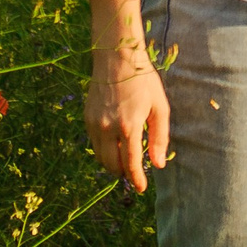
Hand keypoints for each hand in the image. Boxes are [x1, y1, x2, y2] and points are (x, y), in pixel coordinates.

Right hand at [83, 0, 168, 192]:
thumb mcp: (160, 107)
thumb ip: (159, 138)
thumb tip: (158, 165)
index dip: (137, 179)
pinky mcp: (87, 118)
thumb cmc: (143, 80)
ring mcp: (95, 124)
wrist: (116, 58)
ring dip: (113, 164)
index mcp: (129, 126)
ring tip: (125, 162)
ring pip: (101, 157)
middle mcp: (108, 128)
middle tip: (135, 174)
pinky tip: (115, 146)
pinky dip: (104, 151)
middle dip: (124, 173)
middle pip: (113, 165)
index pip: (131, 164)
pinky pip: (94, 144)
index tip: (142, 188)